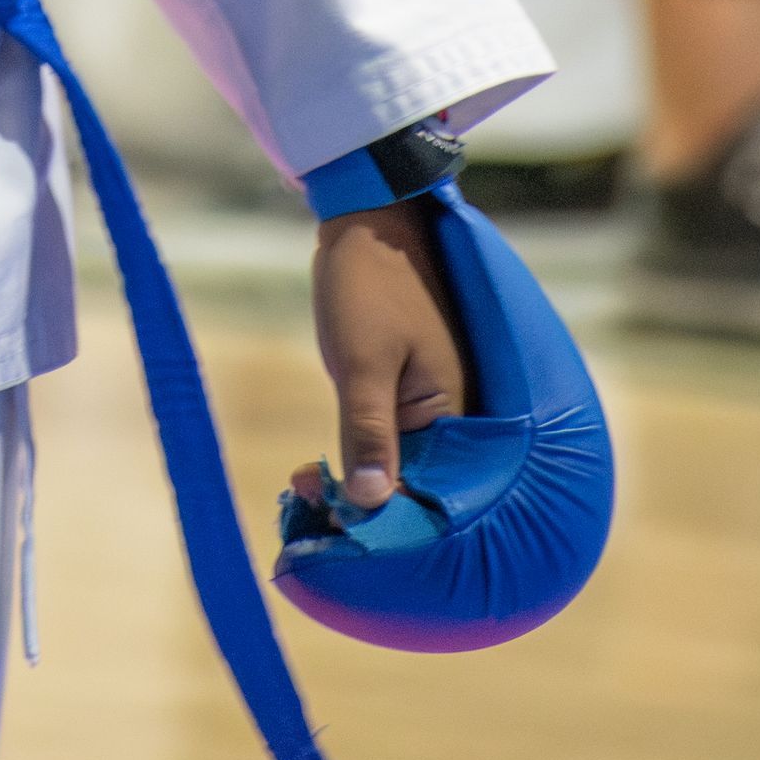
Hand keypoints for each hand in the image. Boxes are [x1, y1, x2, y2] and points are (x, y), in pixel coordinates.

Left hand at [293, 202, 465, 515]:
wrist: (367, 221)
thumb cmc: (368, 286)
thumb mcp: (361, 363)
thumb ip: (368, 433)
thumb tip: (369, 505)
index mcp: (458, 413)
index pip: (430, 495)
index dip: (385, 524)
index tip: (335, 539)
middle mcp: (454, 418)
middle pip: (414, 487)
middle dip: (363, 510)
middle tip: (304, 511)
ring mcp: (431, 406)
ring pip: (397, 468)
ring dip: (352, 487)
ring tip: (301, 489)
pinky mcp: (408, 395)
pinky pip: (387, 442)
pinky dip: (355, 459)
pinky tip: (315, 471)